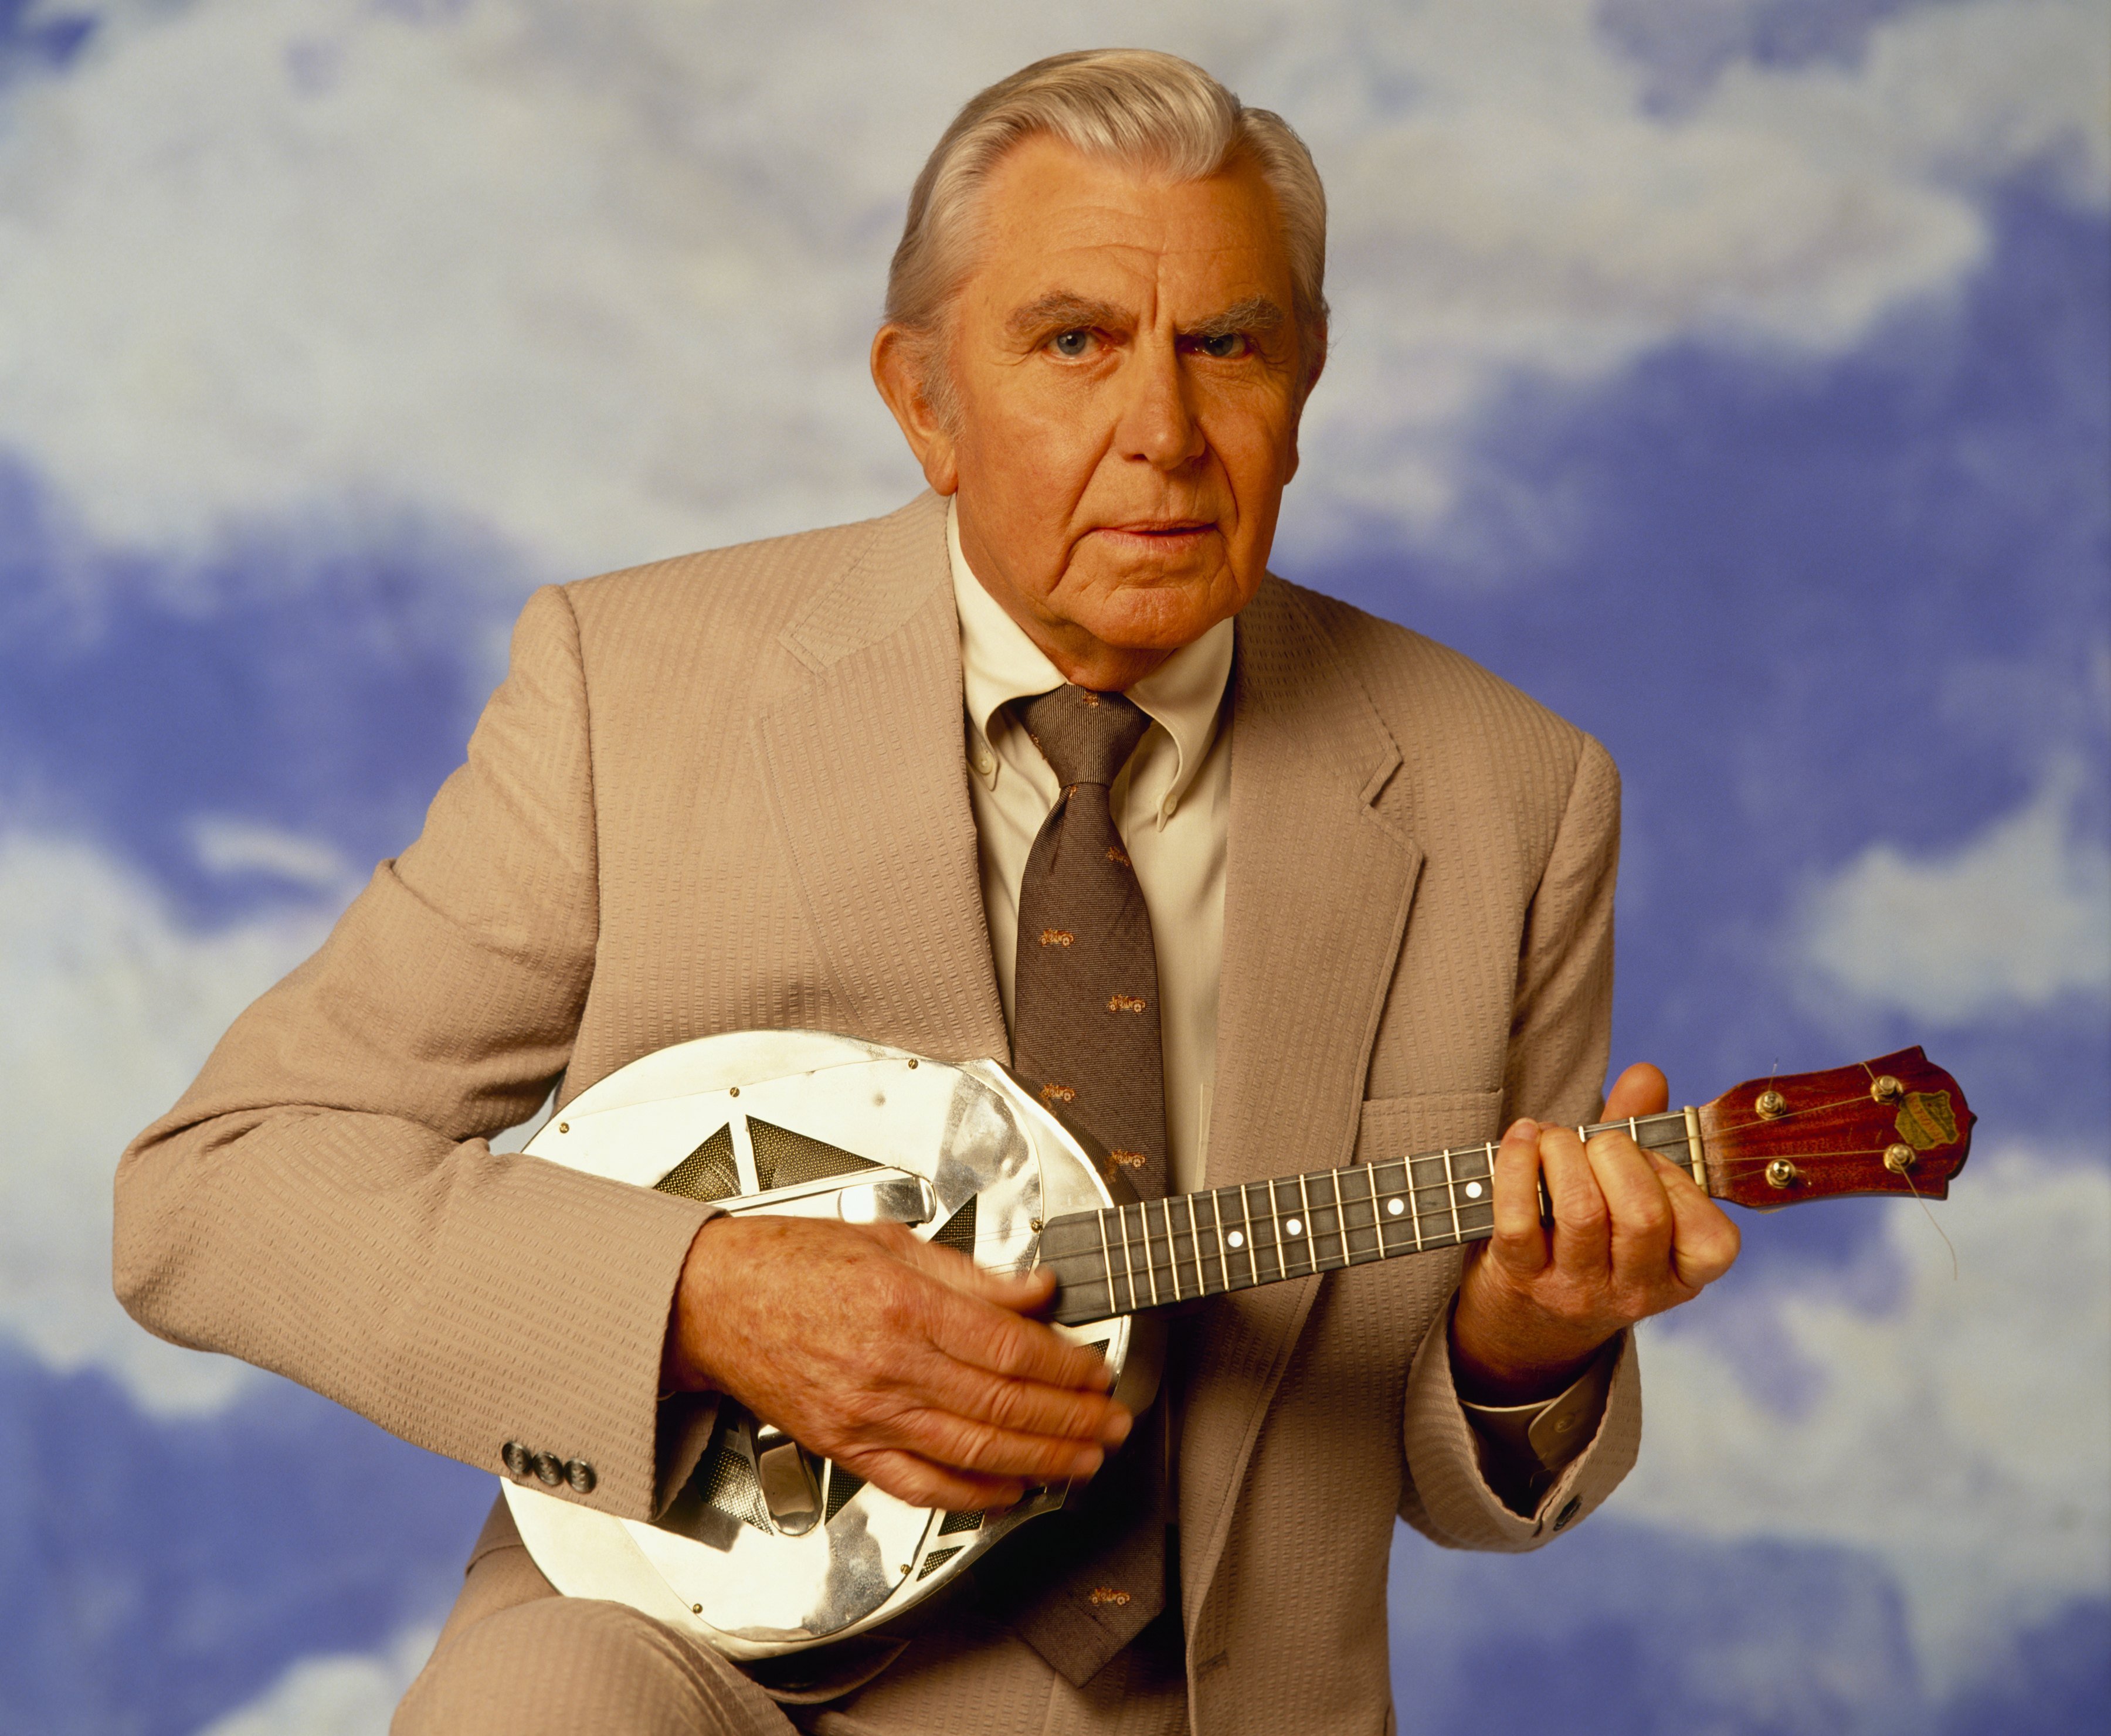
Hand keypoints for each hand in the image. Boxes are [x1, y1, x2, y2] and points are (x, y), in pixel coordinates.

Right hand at [662, 1213, 1131, 1510]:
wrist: (709, 1302)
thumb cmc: (789, 1263)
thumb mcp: (890, 1242)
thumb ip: (971, 1274)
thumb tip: (1036, 1289)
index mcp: (904, 1305)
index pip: (1010, 1347)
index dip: (1066, 1364)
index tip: (1097, 1368)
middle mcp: (889, 1366)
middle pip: (1003, 1404)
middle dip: (1071, 1419)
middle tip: (1113, 1423)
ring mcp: (867, 1413)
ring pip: (974, 1449)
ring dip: (1040, 1460)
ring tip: (1084, 1460)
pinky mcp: (846, 1446)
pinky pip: (920, 1482)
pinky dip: (973, 1492)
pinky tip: (1011, 1490)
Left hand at [1450, 1062, 1740, 1403]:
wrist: (1526, 1326)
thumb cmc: (1592, 1241)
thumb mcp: (1629, 1196)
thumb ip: (1643, 1134)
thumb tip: (1647, 1074)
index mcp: (1680, 1277)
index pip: (1713, 1241)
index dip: (1679, 1182)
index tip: (1647, 1160)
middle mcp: (1634, 1293)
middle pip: (1642, 1214)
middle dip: (1616, 1154)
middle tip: (1594, 1143)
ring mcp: (1576, 1292)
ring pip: (1582, 1212)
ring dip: (1563, 1153)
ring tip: (1552, 1139)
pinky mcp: (1521, 1281)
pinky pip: (1519, 1220)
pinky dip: (1516, 1164)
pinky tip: (1521, 1138)